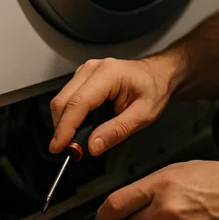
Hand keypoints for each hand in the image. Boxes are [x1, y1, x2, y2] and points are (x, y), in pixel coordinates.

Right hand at [49, 56, 175, 156]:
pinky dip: (70, 116)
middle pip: (63, 101)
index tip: (60, 147)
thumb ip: (117, 131)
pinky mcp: (83, 78)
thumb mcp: (143, 114)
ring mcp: (86, 71)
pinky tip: (81, 127)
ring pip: (62, 100)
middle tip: (70, 150)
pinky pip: (68, 98)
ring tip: (77, 141)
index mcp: (109, 74)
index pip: (78, 103)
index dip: (65, 128)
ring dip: (65, 123)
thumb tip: (93, 146)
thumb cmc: (154, 88)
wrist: (159, 74)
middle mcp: (93, 69)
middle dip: (62, 128)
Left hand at [94, 160, 218, 219]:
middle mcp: (167, 210)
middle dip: (145, 219)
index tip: (100, 219)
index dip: (104, 214)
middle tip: (168, 209)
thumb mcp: (187, 168)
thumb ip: (158, 183)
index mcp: (164, 184)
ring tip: (192, 215)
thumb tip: (138, 198)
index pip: (118, 203)